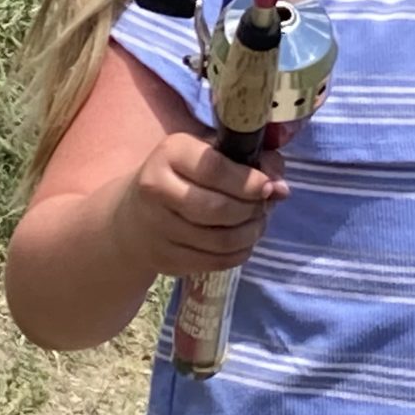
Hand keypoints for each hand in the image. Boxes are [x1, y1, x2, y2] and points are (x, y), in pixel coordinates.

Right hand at [114, 133, 286, 276]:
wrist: (133, 217)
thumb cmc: (183, 176)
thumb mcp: (210, 153)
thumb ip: (251, 160)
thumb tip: (281, 188)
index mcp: (170, 153)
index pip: (215, 169)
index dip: (248, 182)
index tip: (267, 187)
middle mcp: (157, 189)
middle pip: (218, 208)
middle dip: (251, 210)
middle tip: (264, 207)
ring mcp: (158, 228)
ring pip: (219, 239)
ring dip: (250, 233)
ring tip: (257, 223)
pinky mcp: (165, 258)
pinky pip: (214, 261)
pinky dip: (238, 253)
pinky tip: (242, 242)